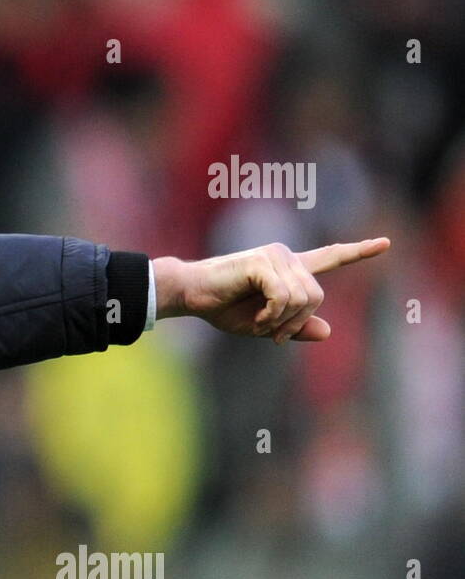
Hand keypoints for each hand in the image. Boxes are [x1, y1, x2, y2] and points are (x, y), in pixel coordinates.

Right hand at [153, 238, 390, 342]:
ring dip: (281, 321)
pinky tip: (255, 318)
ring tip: (259, 325)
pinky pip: (284, 297)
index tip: (385, 243)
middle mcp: (286, 257)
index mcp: (288, 270)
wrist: (191, 294)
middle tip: (272, 335)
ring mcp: (275, 256)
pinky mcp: (262, 262)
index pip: (329, 257)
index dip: (358, 253)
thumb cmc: (221, 308)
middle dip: (296, 322)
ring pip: (303, 298)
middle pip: (316, 296)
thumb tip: (327, 332)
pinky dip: (271, 316)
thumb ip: (294, 328)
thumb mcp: (263, 326)